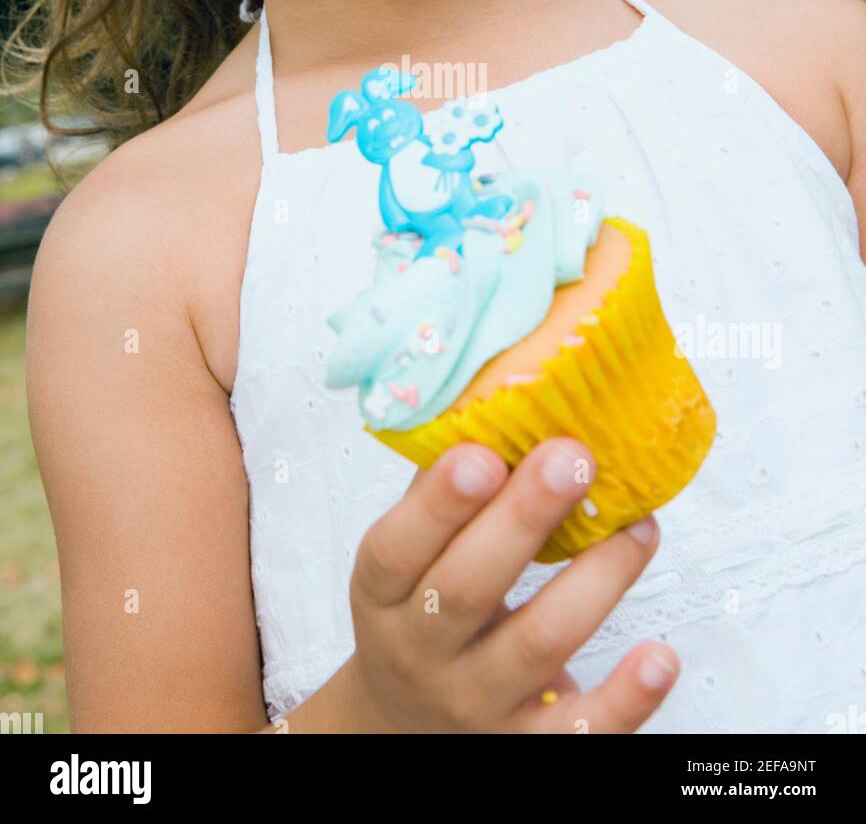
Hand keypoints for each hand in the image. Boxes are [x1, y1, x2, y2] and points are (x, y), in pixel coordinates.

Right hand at [345, 437, 678, 732]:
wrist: (406, 730)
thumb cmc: (420, 616)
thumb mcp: (404, 560)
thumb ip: (439, 491)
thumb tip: (489, 398)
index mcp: (383, 595)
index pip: (397, 551)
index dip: (437, 502)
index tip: (482, 453)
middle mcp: (423, 653)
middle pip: (470, 589)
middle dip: (525, 519)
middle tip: (573, 457)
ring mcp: (478, 706)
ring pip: (539, 644)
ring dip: (597, 580)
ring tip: (638, 526)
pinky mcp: (530, 747)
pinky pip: (583, 731)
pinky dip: (628, 697)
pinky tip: (661, 654)